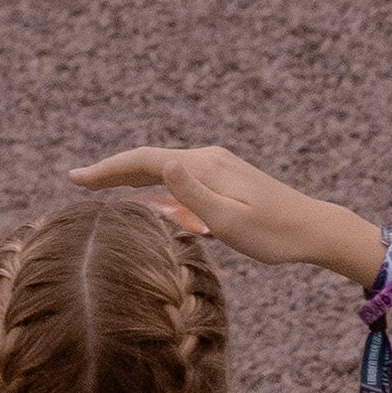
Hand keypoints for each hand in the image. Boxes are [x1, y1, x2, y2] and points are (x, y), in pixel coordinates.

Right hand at [67, 146, 382, 283]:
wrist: (316, 229)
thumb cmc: (274, 234)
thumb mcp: (230, 222)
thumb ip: (193, 195)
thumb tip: (163, 164)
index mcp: (204, 166)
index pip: (144, 161)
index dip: (107, 169)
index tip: (75, 179)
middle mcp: (207, 159)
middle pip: (149, 160)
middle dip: (112, 170)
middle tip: (77, 181)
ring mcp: (217, 166)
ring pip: (163, 167)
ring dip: (131, 177)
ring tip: (101, 188)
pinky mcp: (225, 178)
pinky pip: (179, 178)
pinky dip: (154, 185)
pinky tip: (147, 198)